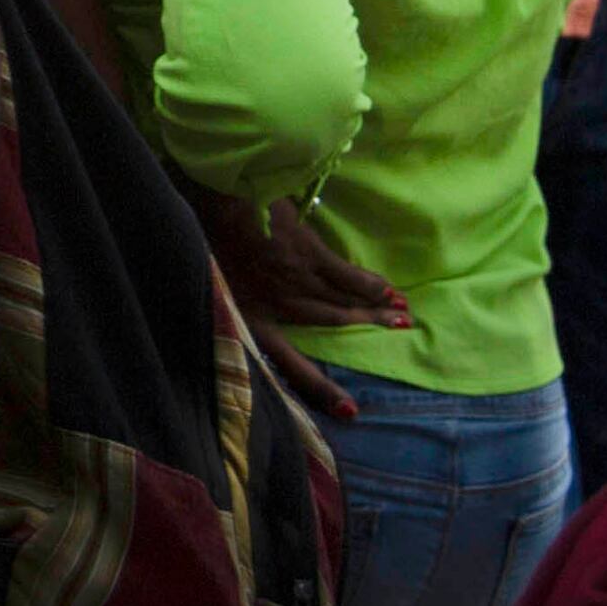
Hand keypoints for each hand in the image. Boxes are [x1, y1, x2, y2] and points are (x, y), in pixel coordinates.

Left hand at [192, 189, 407, 419]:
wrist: (212, 193)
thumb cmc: (207, 230)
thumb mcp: (214, 277)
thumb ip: (239, 299)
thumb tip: (265, 306)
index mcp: (249, 317)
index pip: (287, 365)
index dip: (320, 390)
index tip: (350, 412)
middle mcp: (276, 307)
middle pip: (330, 325)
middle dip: (365, 330)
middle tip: (397, 331)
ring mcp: (296, 282)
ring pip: (344, 304)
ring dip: (375, 310)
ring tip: (400, 315)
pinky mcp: (309, 256)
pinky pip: (349, 279)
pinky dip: (371, 287)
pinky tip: (388, 292)